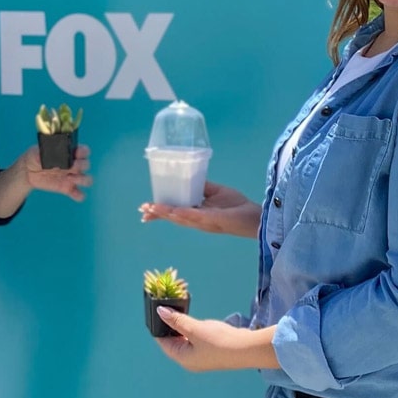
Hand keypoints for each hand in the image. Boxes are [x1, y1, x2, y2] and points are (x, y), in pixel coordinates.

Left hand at [22, 144, 92, 200]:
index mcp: (70, 153)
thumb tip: (49, 156)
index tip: (76, 154)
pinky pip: (79, 194)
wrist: (28, 171)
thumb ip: (45, 153)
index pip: (84, 151)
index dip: (83, 152)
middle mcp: (74, 165)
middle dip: (80, 165)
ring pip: (87, 179)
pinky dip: (79, 195)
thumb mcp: (37, 151)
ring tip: (71, 179)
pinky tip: (73, 194)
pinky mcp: (67, 189)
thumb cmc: (35, 156)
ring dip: (83, 179)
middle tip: (69, 167)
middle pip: (86, 164)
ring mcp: (72, 177)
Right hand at [139, 181, 260, 237]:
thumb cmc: (237, 205)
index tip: (146, 208)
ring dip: (165, 213)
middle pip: (173, 217)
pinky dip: (184, 214)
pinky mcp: (214, 220)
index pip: (175, 212)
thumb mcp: (216, 192)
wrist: (255, 216)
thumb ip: (203, 187)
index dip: (161, 210)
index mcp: (197, 213)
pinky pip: (196, 216)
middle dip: (158, 214)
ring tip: (151, 208)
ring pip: (181, 217)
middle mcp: (198, 220)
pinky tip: (173, 211)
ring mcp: (205, 221)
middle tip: (142, 211)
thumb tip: (189, 176)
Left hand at [154, 308, 277, 370]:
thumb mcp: (195, 329)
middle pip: (174, 340)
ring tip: (180, 310)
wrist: (247, 349)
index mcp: (183, 358)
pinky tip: (195, 320)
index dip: (159, 326)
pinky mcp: (211, 350)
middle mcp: (190, 359)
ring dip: (183, 325)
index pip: (163, 342)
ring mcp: (201, 356)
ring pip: (186, 338)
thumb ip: (177, 320)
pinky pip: (196, 338)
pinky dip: (193, 329)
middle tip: (168, 306)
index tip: (156, 310)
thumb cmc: (219, 341)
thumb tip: (160, 311)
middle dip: (171, 324)